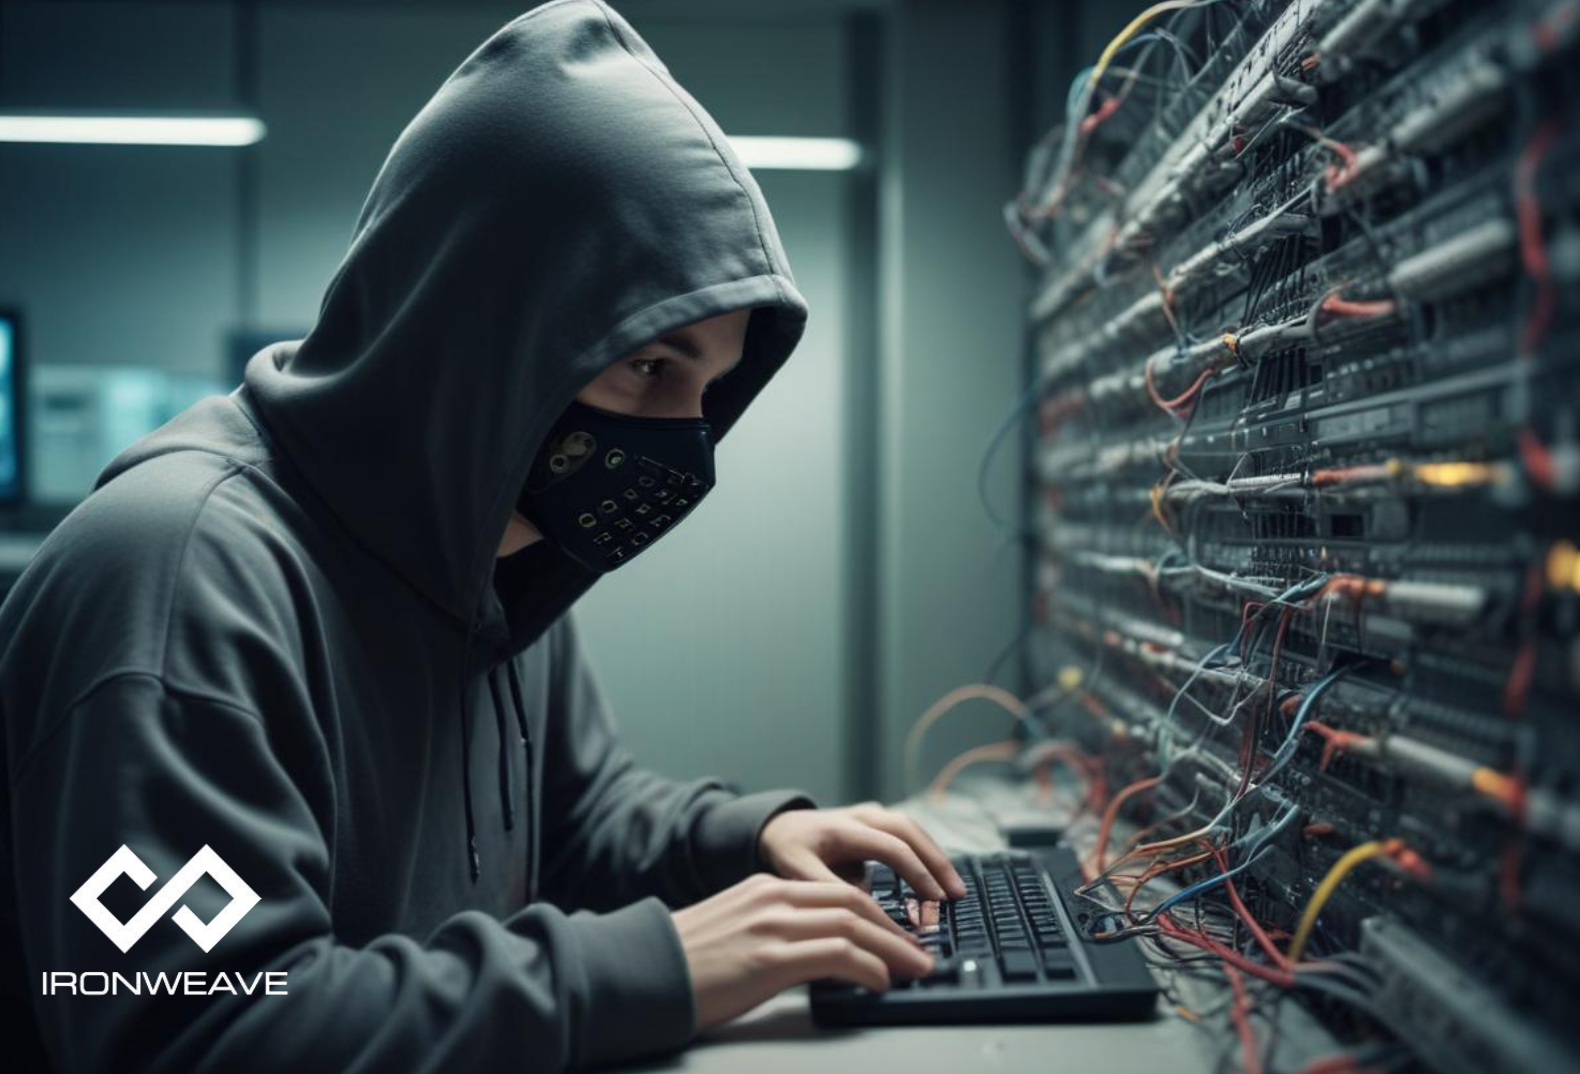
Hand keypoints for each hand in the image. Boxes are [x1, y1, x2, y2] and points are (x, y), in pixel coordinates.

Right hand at [671, 873, 932, 1030]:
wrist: (640, 973)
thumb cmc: (680, 964)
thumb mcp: (732, 932)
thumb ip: (772, 931)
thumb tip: (814, 956)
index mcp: (764, 890)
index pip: (836, 892)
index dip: (875, 914)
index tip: (896, 936)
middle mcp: (772, 899)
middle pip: (854, 903)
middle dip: (894, 929)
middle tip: (919, 952)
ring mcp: (772, 926)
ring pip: (854, 925)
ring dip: (893, 948)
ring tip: (915, 968)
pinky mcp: (770, 958)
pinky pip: (838, 955)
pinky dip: (869, 967)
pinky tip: (880, 982)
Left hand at [758, 801, 967, 901]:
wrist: (778, 827)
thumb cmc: (788, 851)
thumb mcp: (796, 873)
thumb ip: (829, 891)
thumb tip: (867, 914)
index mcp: (844, 828)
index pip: (892, 848)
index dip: (917, 875)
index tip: (934, 902)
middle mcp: (862, 817)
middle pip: (910, 832)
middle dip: (936, 863)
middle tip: (956, 895)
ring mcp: (871, 816)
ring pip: (913, 830)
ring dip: (935, 857)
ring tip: (953, 890)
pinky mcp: (875, 823)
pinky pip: (907, 835)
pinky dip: (924, 854)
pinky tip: (935, 879)